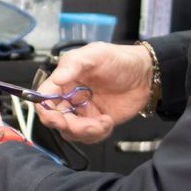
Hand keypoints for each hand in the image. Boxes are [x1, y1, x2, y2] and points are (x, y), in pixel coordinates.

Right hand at [37, 42, 151, 143]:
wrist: (146, 75)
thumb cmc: (120, 60)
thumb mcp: (96, 55)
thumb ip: (74, 64)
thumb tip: (56, 78)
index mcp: (65, 80)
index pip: (44, 97)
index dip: (45, 110)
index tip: (55, 117)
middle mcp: (70, 97)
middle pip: (56, 119)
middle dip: (68, 126)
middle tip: (86, 125)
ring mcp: (83, 111)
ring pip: (71, 131)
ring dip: (85, 131)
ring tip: (103, 122)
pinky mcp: (96, 122)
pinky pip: (89, 136)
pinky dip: (98, 133)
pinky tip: (109, 121)